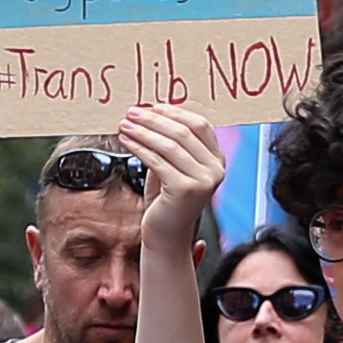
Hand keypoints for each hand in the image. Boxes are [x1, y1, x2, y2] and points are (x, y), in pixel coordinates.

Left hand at [118, 100, 225, 245]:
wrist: (166, 235)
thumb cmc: (166, 200)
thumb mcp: (173, 166)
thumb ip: (171, 143)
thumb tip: (150, 113)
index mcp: (217, 160)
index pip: (200, 125)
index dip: (175, 112)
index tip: (151, 106)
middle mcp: (215, 170)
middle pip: (184, 132)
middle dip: (154, 119)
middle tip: (132, 112)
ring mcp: (203, 180)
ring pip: (170, 144)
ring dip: (143, 131)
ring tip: (124, 124)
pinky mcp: (185, 189)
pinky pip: (158, 161)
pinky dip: (139, 147)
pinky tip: (126, 140)